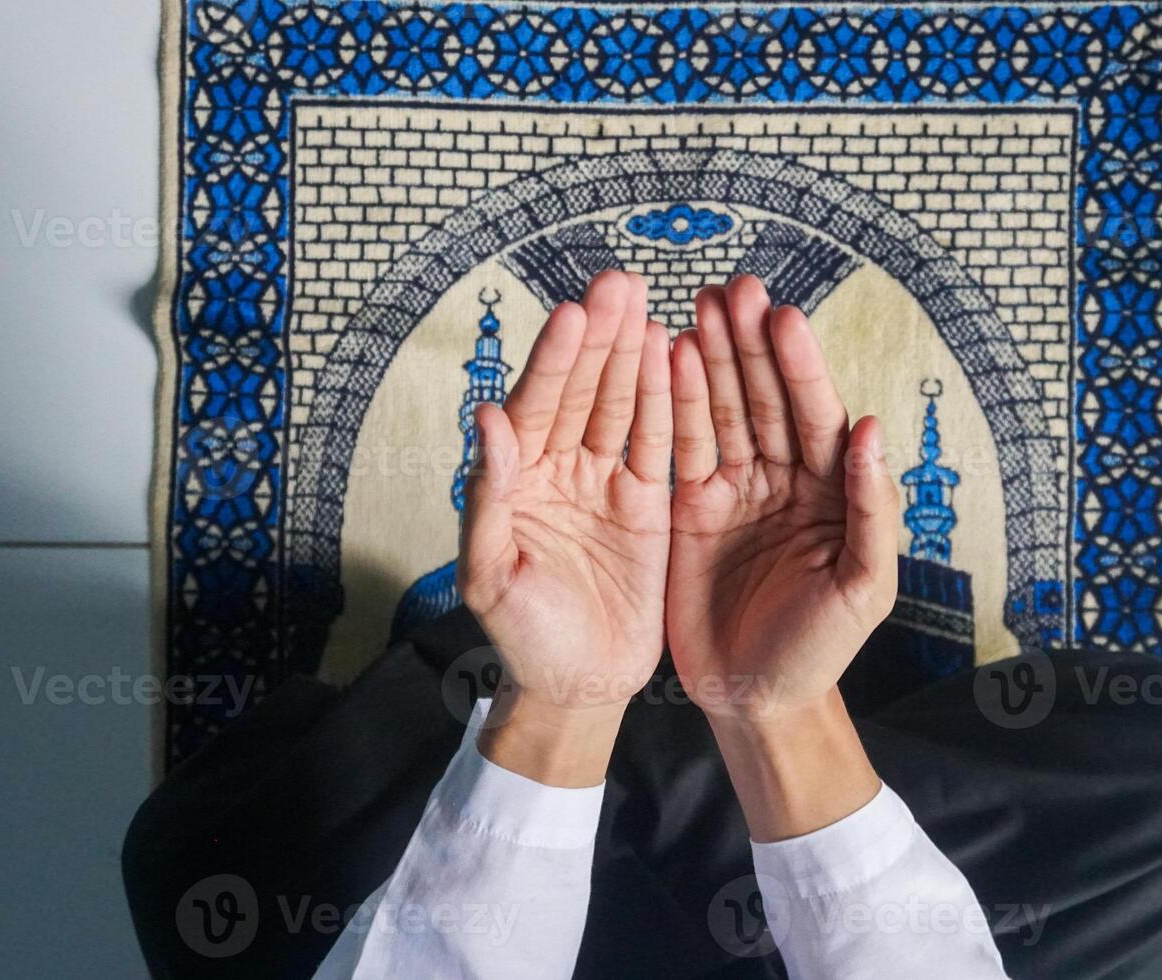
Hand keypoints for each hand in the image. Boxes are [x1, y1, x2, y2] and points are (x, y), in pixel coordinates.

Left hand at [457, 270, 671, 784]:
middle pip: (582, 390)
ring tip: (650, 301)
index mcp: (518, 481)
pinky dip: (665, 401)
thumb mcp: (492, 576)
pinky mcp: (647, 506)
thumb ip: (489, 498)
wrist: (578, 689)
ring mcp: (604, 484)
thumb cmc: (523, 639)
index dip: (557, 360)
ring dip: (634, 354)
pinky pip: (658, 444)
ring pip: (621, 406)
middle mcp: (560, 470)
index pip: (537, 407)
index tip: (577, 314)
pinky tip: (675, 355)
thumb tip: (485, 418)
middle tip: (622, 282)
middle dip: (601, 337)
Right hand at [665, 276, 899, 719]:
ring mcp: (734, 489)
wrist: (755, 700)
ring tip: (695, 305)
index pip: (816, 416)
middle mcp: (783, 479)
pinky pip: (680, 446)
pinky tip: (661, 358)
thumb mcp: (863, 588)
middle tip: (732, 288)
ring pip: (721, 410)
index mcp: (831, 491)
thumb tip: (870, 430)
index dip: (800, 367)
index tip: (783, 317)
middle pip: (765, 398)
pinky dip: (671, 403)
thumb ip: (872, 511)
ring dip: (708, 357)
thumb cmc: (820, 650)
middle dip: (749, 343)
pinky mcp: (688, 508)